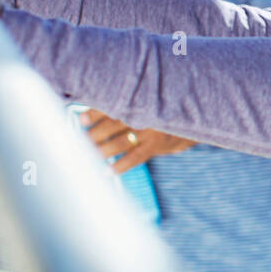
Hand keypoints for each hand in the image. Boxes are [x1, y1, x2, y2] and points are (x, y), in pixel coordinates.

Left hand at [80, 109, 196, 173]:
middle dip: (94, 134)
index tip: (81, 119)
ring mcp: (150, 132)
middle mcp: (142, 115)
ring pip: (121, 142)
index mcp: (138, 101)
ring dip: (102, 150)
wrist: (193, 115)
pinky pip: (136, 158)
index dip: (94, 113)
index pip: (112, 106)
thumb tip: (93, 110)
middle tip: (77, 141)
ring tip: (87, 155)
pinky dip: (121, 166)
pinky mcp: (156, 146)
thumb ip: (127, 103)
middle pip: (112, 125)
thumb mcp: (149, 100)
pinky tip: (107, 171)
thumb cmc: (162, 107)